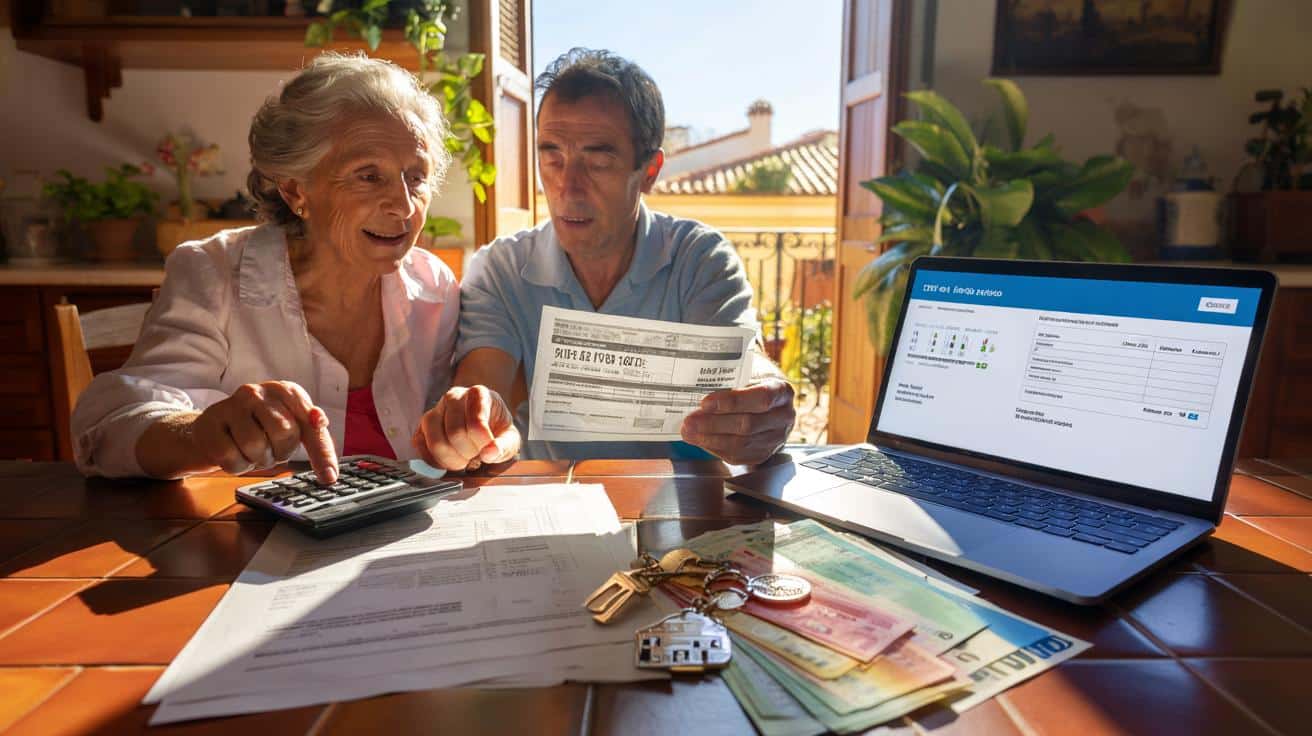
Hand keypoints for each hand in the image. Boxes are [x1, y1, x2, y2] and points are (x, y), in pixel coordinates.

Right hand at [188, 381, 337, 482]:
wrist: (210, 430)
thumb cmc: (256, 429)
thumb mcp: (288, 425)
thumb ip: (310, 429)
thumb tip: (321, 421)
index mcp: (285, 391)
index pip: (310, 423)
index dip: (321, 452)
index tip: (329, 477)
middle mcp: (257, 392)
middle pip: (284, 432)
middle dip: (280, 452)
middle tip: (270, 450)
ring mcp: (231, 405)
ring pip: (256, 445)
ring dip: (257, 460)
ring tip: (251, 451)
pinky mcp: (209, 424)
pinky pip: (231, 458)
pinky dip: (237, 466)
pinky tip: (233, 453)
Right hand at [413, 385, 520, 470]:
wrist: (483, 424)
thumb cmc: (496, 428)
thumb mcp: (510, 437)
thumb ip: (504, 446)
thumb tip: (490, 453)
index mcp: (478, 393)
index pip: (476, 423)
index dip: (482, 444)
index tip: (488, 450)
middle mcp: (453, 397)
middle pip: (455, 434)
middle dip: (469, 454)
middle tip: (477, 456)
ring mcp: (435, 410)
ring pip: (436, 442)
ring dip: (452, 460)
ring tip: (464, 460)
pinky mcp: (422, 426)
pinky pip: (421, 447)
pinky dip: (435, 461)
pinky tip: (450, 460)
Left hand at [681, 378, 795, 465]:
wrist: (767, 396)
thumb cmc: (754, 379)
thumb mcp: (749, 368)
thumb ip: (730, 376)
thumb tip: (697, 383)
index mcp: (782, 391)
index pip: (760, 398)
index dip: (732, 402)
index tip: (705, 402)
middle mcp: (783, 417)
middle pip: (748, 425)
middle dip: (713, 424)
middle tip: (690, 421)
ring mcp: (776, 438)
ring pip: (741, 444)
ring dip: (710, 439)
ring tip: (689, 432)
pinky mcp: (763, 453)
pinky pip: (738, 456)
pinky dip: (715, 448)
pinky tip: (700, 440)